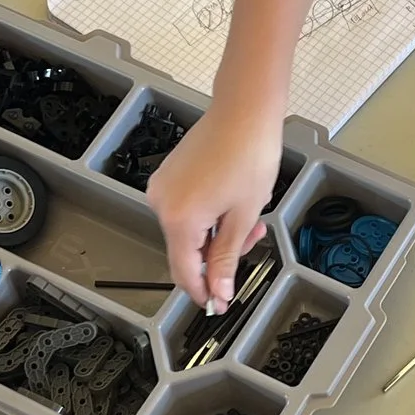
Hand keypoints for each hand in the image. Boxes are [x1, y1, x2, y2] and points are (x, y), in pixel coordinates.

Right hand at [147, 98, 280, 310]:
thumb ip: (226, 258)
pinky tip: (232, 200)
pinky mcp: (168, 175)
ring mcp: (162, 187)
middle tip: (253, 239)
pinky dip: (208, 213)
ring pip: (189, 229)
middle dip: (219, 253)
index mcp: (179, 219)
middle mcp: (161, 204)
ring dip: (217, 231)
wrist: (244, 112)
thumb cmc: (248, 155)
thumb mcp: (244, 216)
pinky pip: (186, 208)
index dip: (202, 291)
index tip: (217, 303)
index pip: (184, 271)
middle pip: (187, 250)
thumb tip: (218, 292)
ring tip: (248, 213)